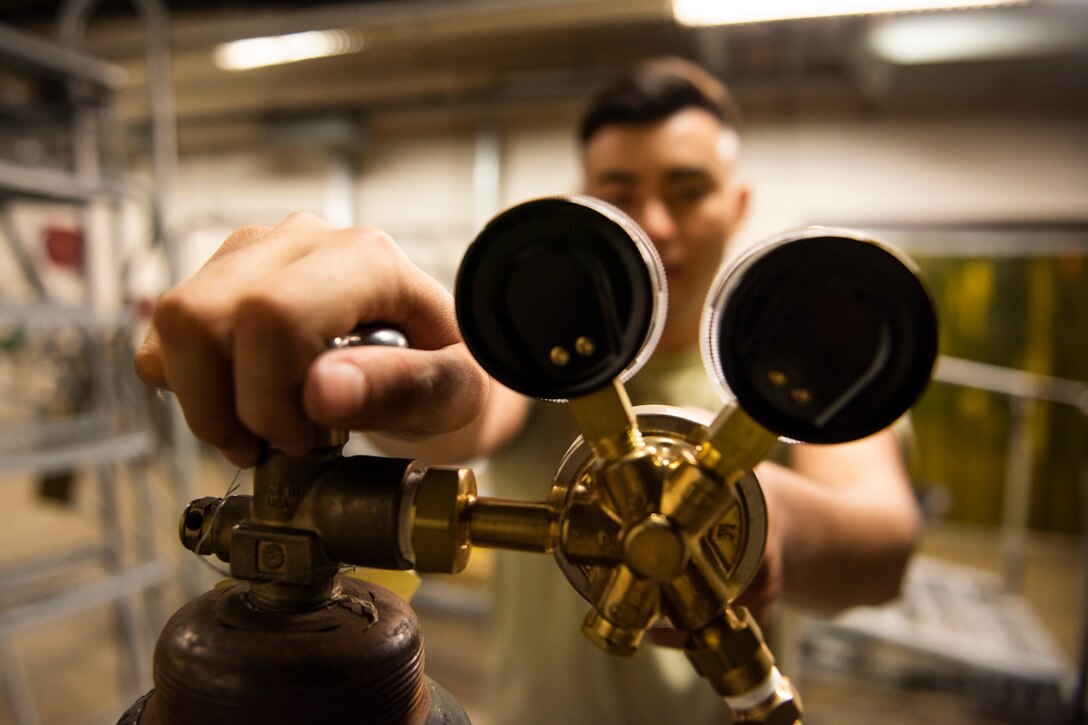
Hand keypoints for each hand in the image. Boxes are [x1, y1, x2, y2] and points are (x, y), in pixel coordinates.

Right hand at [135, 213, 487, 466]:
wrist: (434, 366)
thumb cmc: (450, 376)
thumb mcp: (455, 393)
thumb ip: (404, 389)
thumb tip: (322, 393)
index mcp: (369, 260)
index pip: (274, 316)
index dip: (269, 397)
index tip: (304, 442)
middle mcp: (304, 241)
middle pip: (204, 314)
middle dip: (226, 405)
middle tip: (274, 445)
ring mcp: (256, 253)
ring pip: (175, 319)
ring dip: (202, 400)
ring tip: (256, 433)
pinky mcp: (221, 278)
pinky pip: (165, 333)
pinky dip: (185, 386)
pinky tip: (239, 404)